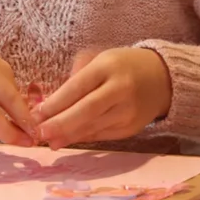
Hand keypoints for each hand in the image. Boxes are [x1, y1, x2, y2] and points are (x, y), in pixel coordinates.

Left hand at [31, 48, 171, 148]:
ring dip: (68, 135)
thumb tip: (55, 100)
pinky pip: (102, 135)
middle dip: (60, 123)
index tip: (37, 113)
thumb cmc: (122, 65)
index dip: (57, 101)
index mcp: (108, 66)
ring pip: (93, 127)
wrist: (162, 79)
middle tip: (39, 132)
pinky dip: (83, 138)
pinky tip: (67, 140)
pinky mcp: (131, 129)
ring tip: (48, 140)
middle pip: (87, 110)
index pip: (79, 86)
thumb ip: (77, 74)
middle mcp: (120, 89)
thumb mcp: (100, 58)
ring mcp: (128, 112)